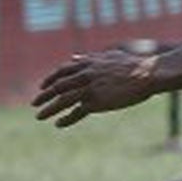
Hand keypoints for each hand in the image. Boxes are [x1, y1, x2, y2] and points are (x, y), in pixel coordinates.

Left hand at [33, 46, 160, 127]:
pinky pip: (77, 111)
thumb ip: (89, 58)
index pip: (62, 71)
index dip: (50, 79)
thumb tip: (73, 57)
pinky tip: (59, 124)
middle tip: (34, 104)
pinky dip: (67, 118)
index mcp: (89, 63)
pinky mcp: (97, 101)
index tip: (42, 86)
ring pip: (63, 99)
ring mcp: (91, 88)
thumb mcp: (109, 56)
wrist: (148, 74)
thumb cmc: (134, 65)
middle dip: (44, 95)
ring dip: (49, 108)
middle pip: (58, 86)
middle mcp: (86, 75)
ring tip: (40, 116)